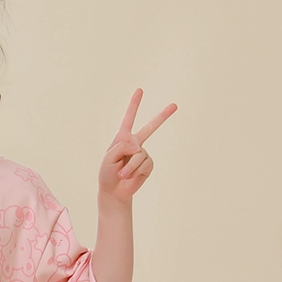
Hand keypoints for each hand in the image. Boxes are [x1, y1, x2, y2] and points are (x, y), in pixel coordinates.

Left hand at [99, 89, 176, 203]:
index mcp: (122, 138)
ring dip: (129, 167)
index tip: (140, 90)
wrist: (113, 191)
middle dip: (162, 116)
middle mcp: (134, 143)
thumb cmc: (107, 173)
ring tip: (121, 174)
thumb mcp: (108, 157)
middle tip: (175, 105)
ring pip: (139, 154)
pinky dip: (135, 171)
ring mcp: (143, 154)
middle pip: (150, 127)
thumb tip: (138, 146)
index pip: (129, 119)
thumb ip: (122, 147)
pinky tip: (129, 176)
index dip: (134, 105)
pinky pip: (144, 164)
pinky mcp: (148, 165)